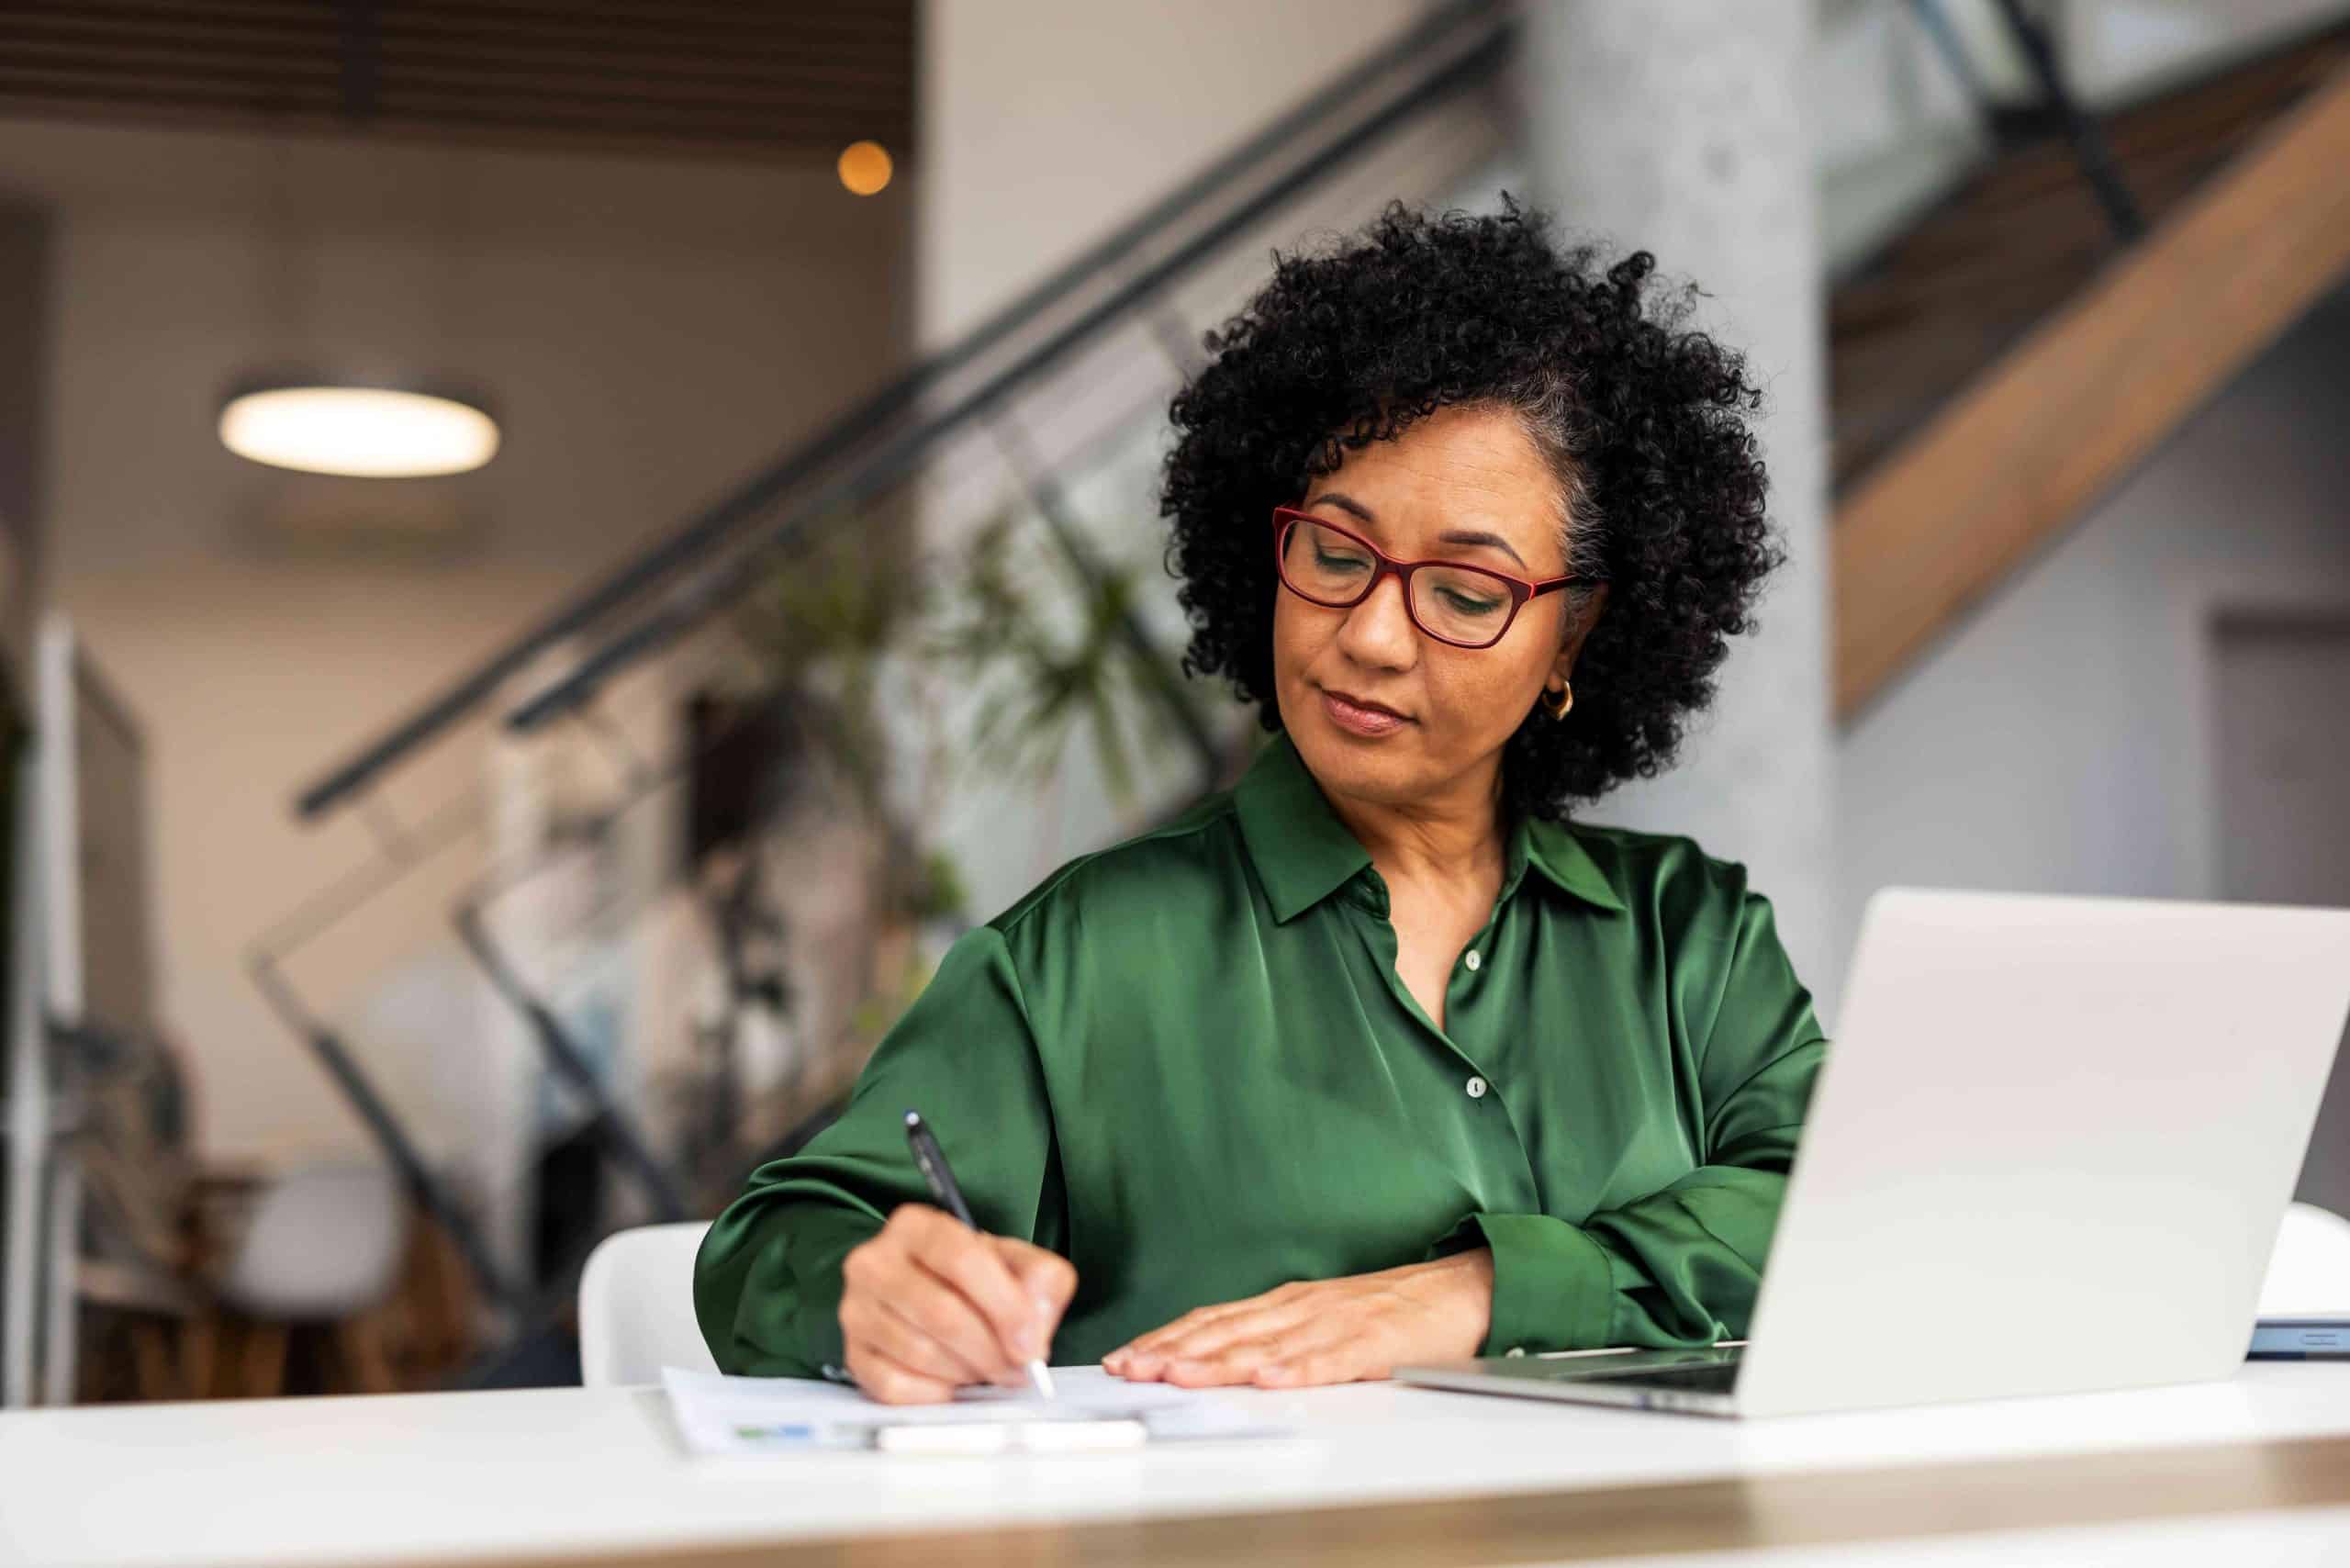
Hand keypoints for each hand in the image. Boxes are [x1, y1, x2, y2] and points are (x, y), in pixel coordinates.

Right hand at [838, 1204, 1077, 1404]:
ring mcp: (855, 1309)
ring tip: (987, 1369)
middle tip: (1018, 1370)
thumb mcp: (1017, 1263)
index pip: (961, 1259)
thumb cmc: (974, 1279)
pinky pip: (895, 1386)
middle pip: (940, 1313)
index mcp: (916, 1226)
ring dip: (966, 1372)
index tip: (1030, 1345)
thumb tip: (1033, 1324)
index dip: (1004, 1307)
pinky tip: (952, 1381)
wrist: (931, 1296)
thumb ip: (1042, 1279)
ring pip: (919, 1353)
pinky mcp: (852, 1353)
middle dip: (990, 1351)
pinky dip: (935, 1392)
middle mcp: (874, 1261)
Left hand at [1102, 1249, 1493, 1388]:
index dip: (1166, 1339)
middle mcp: (1300, 1309)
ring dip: (1217, 1362)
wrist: (1458, 1290)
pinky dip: (1297, 1371)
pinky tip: (1269, 1381)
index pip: (1211, 1321)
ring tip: (1178, 1375)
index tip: (1125, 1357)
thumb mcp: (1317, 1317)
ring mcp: (1334, 1324)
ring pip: (1266, 1346)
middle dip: (1172, 1352)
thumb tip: (1216, 1361)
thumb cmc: (1387, 1310)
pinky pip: (1330, 1361)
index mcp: (1284, 1305)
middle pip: (1225, 1332)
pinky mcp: (1372, 1343)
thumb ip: (1272, 1337)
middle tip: (1130, 1369)